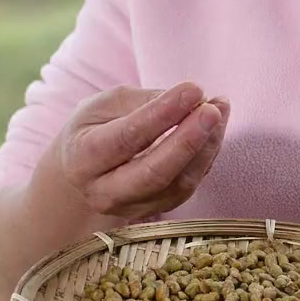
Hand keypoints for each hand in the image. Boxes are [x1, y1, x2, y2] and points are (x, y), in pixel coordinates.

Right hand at [39, 81, 231, 227]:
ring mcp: (132, 208)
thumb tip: (188, 99)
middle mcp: (104, 192)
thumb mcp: (102, 106)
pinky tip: (216, 128)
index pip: (127, 138)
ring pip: (178, 184)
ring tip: (219, 110)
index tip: (193, 89)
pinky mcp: (157, 211)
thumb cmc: (92, 131)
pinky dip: (207, 156)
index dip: (163, 114)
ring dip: (205, 147)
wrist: (80, 175)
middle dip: (188, 140)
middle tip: (212, 110)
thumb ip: (142, 102)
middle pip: (154, 173)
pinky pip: (188, 187)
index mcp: (82, 160)